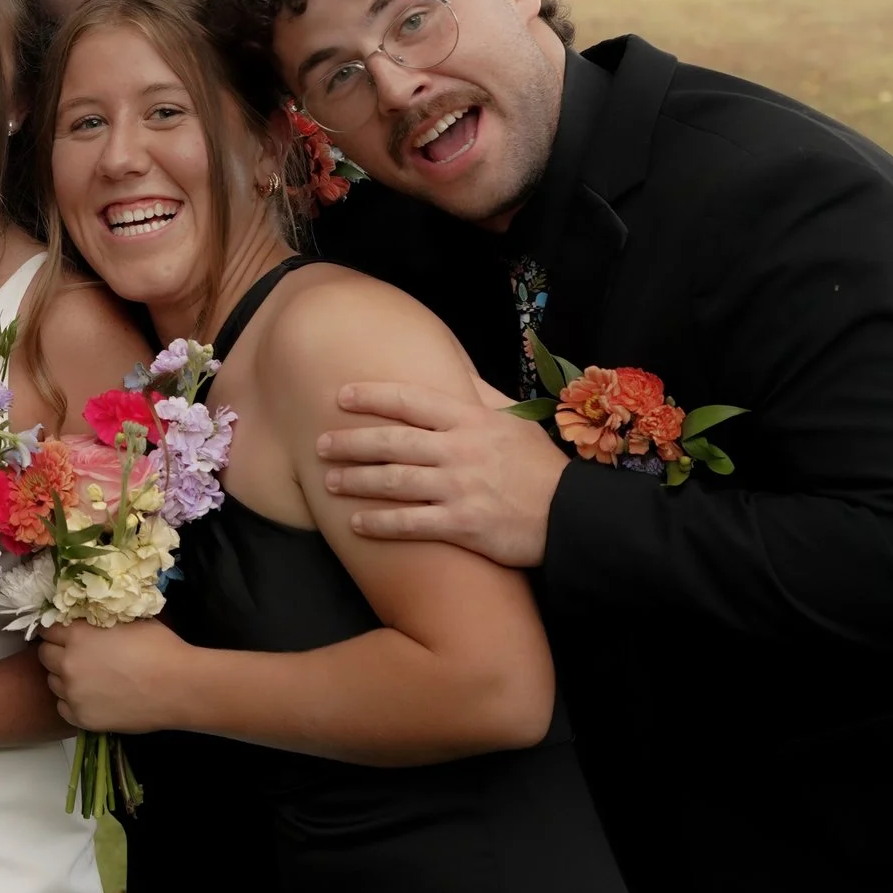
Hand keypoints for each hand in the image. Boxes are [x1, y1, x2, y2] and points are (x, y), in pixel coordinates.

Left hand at [39, 620, 193, 734]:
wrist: (179, 687)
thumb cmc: (159, 648)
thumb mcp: (126, 621)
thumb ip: (99, 621)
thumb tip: (87, 621)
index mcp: (77, 635)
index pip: (48, 630)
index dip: (58, 631)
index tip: (66, 635)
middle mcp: (68, 663)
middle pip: (45, 655)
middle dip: (57, 653)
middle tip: (77, 656)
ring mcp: (73, 693)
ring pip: (53, 682)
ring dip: (64, 677)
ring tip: (88, 678)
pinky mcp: (82, 718)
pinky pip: (64, 707)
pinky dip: (72, 702)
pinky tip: (92, 697)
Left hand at [318, 377, 564, 566]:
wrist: (572, 515)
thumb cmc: (541, 466)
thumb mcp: (516, 420)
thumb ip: (481, 395)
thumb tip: (455, 368)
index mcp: (470, 420)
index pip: (411, 400)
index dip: (372, 396)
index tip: (340, 396)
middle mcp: (459, 450)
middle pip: (392, 441)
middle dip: (350, 441)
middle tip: (320, 443)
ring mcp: (459, 488)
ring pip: (394, 480)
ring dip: (356, 480)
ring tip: (328, 481)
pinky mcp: (462, 524)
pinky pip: (411, 523)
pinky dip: (380, 523)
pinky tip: (356, 523)